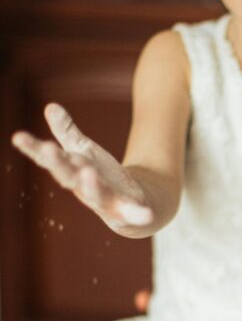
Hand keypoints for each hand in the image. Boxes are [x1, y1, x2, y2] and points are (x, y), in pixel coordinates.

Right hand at [12, 103, 153, 231]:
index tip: (18, 137)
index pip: (50, 159)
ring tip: (88, 172)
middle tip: (48, 149)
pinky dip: (138, 215)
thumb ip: (67, 131)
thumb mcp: (84, 151)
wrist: (132, 205)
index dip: (34, 149)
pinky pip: (134, 214)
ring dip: (91, 186)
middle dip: (59, 164)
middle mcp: (85, 188)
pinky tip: (145, 213)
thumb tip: (50, 106)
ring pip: (97, 195)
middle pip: (69, 177)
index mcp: (72, 171)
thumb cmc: (101, 175)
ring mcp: (107, 201)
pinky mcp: (129, 212)